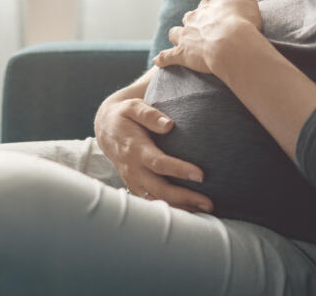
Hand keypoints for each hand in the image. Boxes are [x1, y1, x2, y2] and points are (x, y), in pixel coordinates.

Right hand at [94, 97, 213, 212]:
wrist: (106, 129)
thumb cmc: (125, 116)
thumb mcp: (133, 107)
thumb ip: (149, 114)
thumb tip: (168, 124)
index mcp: (135, 149)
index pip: (158, 163)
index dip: (179, 170)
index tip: (200, 175)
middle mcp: (134, 168)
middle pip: (160, 188)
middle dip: (184, 197)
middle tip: (209, 202)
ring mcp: (133, 180)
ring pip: (157, 199)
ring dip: (181, 207)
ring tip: (205, 208)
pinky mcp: (135, 186)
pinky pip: (153, 201)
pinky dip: (171, 208)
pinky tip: (191, 209)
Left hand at [153, 0, 261, 73]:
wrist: (231, 41)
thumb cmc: (242, 22)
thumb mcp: (248, 3)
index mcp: (210, 5)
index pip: (208, 3)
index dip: (212, 10)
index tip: (218, 16)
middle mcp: (195, 17)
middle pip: (190, 17)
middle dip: (194, 23)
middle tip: (202, 30)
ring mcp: (186, 35)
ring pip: (175, 33)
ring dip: (177, 36)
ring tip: (180, 42)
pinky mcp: (181, 52)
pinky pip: (167, 56)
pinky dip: (162, 59)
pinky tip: (158, 61)